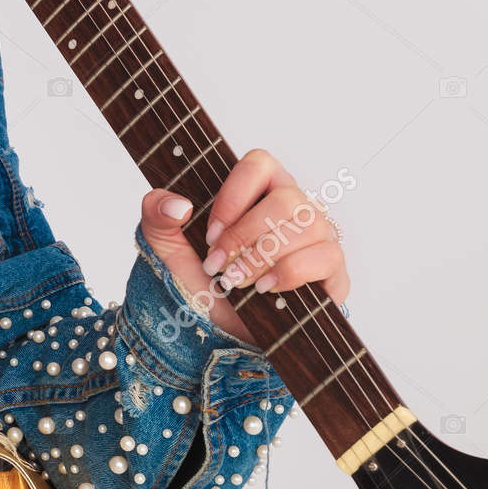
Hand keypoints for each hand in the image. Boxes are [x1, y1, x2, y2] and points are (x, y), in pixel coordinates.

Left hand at [138, 148, 349, 347]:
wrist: (221, 325)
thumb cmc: (201, 275)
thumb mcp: (164, 242)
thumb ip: (156, 212)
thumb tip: (178, 205)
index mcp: (259, 188)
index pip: (259, 163)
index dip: (233, 198)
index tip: (210, 233)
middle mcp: (295, 206)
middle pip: (285, 199)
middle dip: (244, 237)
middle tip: (218, 265)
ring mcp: (319, 235)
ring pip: (307, 227)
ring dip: (262, 259)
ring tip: (236, 280)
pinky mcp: (332, 270)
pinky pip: (325, 258)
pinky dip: (289, 274)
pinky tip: (265, 289)